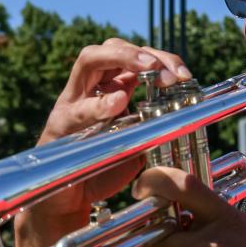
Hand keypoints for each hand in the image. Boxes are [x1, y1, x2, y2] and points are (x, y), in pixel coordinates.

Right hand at [22, 38, 192, 236]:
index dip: (162, 59)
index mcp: (112, 87)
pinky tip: (118, 103)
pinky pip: (79, 108)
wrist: (67, 200)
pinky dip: (100, 104)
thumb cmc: (102, 168)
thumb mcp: (136, 141)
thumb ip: (152, 124)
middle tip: (167, 72)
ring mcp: (72, 101)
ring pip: (89, 60)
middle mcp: (90, 87)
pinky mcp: (60, 124)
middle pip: (113, 46)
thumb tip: (185, 114)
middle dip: (143, 53)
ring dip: (121, 58)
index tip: (184, 75)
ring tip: (147, 68)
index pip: (136, 56)